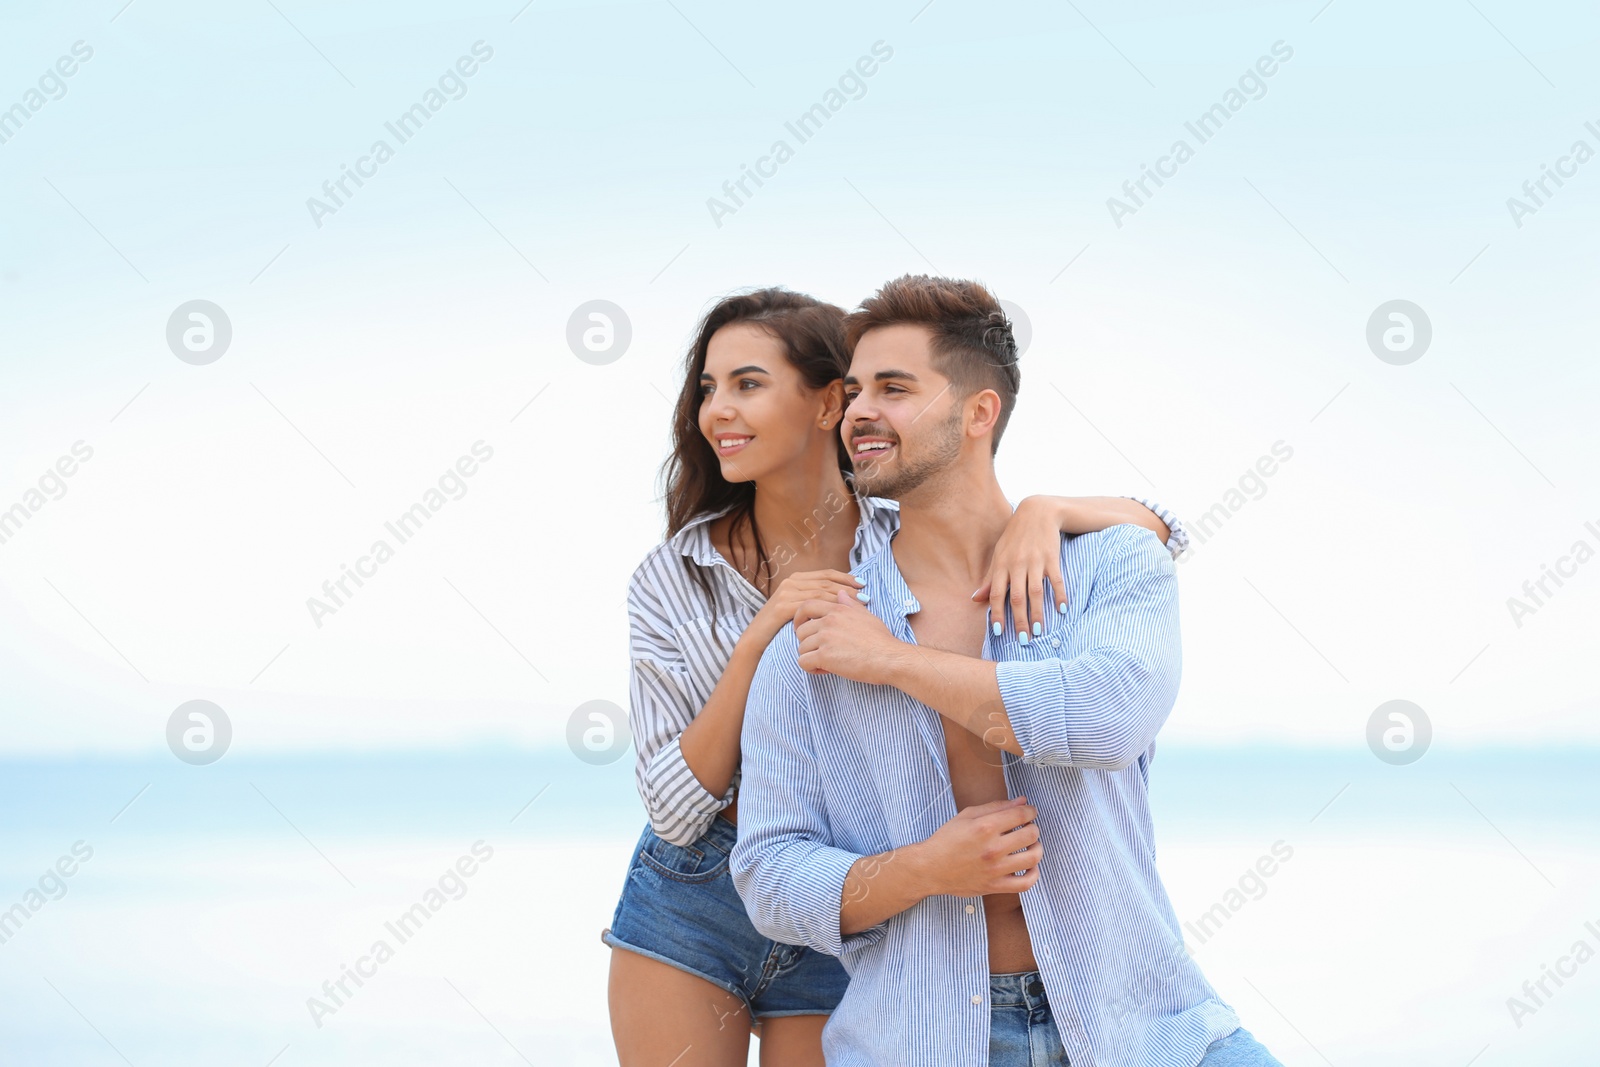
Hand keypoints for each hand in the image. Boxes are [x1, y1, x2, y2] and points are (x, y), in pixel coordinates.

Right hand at [751, 569, 865, 642]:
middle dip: (848, 587)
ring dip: (842, 598)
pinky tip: (840, 615)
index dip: (846, 578)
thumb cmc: (781, 627)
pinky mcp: (782, 608)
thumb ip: (816, 599)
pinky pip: (811, 606)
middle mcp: (791, 583)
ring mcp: (786, 594)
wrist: (756, 641)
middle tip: (866, 594)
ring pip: (821, 593)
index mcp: (797, 580)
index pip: (826, 574)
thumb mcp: (799, 609)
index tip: (863, 584)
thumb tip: (842, 596)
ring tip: (859, 604)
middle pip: (826, 582)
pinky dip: (828, 610)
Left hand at [794, 589, 900, 682]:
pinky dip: (811, 669)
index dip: (799, 619)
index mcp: (838, 609)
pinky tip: (825, 670)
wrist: (889, 657)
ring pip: (801, 648)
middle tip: (820, 652)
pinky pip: (803, 662)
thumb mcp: (866, 616)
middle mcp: (829, 620)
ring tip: (826, 663)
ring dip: (811, 657)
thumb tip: (841, 593)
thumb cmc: (881, 640)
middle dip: (807, 643)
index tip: (802, 629)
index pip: (806, 606)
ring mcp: (825, 637)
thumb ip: (850, 604)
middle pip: (801, 631)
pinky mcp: (824, 655)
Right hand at [918, 797, 1040, 896]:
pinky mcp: (995, 886)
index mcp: (985, 827)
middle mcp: (992, 848)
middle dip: (1033, 827)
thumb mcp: (966, 816)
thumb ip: (995, 807)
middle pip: (1031, 835)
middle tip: (1027, 828)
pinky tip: (1028, 866)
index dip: (1030, 811)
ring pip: (1033, 858)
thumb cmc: (947, 840)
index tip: (1029, 812)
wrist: (930, 868)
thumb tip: (1021, 801)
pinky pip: (1025, 884)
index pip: (1021, 815)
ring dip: (1037, 848)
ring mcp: (995, 869)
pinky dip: (1033, 874)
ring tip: (1030, 845)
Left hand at [972, 496, 1068, 639]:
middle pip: (1017, 597)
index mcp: (1001, 565)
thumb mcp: (999, 554)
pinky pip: (1056, 580)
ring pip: (1035, 592)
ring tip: (1040, 631)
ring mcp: (1035, 561)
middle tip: (1023, 640)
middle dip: (1019, 620)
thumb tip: (975, 598)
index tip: (1000, 632)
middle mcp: (1017, 564)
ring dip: (1038, 613)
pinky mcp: (1052, 557)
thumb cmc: (1015, 536)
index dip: (997, 614)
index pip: (997, 594)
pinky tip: (1062, 610)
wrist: (1037, 511)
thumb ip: (990, 578)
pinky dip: (1059, 595)